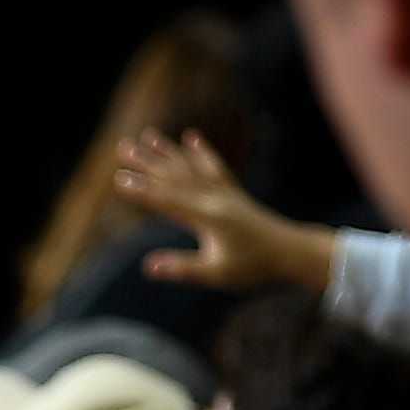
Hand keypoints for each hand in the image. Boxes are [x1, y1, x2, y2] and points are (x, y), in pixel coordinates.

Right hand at [112, 128, 333, 293]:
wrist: (291, 251)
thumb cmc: (253, 266)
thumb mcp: (216, 273)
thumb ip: (182, 268)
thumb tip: (148, 266)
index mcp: (208, 216)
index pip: (167, 200)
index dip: (142, 190)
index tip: (119, 179)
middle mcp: (214, 198)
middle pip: (175, 176)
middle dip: (147, 162)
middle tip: (122, 147)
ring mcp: (224, 192)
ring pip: (191, 167)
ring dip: (168, 152)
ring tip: (148, 136)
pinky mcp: (233, 193)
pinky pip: (214, 167)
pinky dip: (201, 152)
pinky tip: (191, 138)